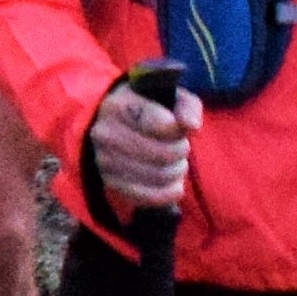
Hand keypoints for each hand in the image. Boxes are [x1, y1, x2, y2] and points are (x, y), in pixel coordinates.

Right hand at [86, 75, 194, 211]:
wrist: (113, 124)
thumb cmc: (149, 109)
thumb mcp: (169, 98)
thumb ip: (187, 106)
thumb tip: (191, 126)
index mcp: (119, 106)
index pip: (161, 124)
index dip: (178, 129)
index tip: (179, 127)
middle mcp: (106, 133)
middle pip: (163, 154)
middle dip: (180, 151)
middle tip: (180, 146)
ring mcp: (105, 160)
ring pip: (158, 176)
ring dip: (177, 171)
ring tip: (176, 163)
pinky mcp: (110, 182)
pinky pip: (148, 197)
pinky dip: (169, 193)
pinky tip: (174, 184)